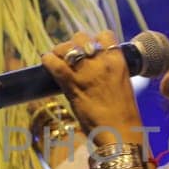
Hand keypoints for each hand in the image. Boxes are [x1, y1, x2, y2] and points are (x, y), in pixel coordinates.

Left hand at [41, 30, 145, 147]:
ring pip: (67, 47)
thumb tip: (96, 69)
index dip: (94, 40)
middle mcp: (102, 62)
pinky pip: (55, 64)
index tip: (88, 48)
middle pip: (82, 37)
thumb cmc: (123, 115)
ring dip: (60, 51)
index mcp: (118, 61)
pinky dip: (48, 60)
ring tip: (57, 58)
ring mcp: (87, 72)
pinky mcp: (72, 84)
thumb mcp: (122, 86)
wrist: (120, 133)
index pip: (105, 36)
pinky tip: (46, 62)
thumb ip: (109, 73)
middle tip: (70, 55)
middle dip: (74, 44)